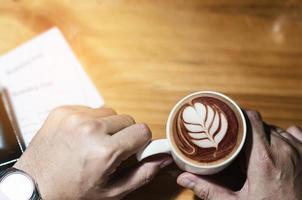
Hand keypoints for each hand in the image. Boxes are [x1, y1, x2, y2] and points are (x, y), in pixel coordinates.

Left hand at [14, 106, 171, 199]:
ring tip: (92, 143)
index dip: (140, 142)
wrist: (33, 188)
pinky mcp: (62, 111)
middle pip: (127, 119)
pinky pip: (90, 108)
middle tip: (109, 149)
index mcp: (105, 151)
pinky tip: (79, 136)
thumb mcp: (112, 192)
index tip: (130, 150)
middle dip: (123, 134)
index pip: (143, 130)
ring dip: (107, 126)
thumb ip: (143, 173)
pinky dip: (89, 120)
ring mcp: (74, 117)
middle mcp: (90, 129)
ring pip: (109, 112)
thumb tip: (164, 158)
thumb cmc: (72, 193)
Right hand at [177, 110, 301, 199]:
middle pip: (260, 125)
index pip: (250, 119)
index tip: (228, 120)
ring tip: (255, 150)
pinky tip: (277, 148)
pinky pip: (295, 133)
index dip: (238, 115)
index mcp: (263, 159)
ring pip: (276, 129)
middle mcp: (283, 149)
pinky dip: (284, 136)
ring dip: (264, 135)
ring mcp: (299, 150)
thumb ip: (209, 189)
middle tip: (237, 143)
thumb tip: (184, 179)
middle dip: (247, 131)